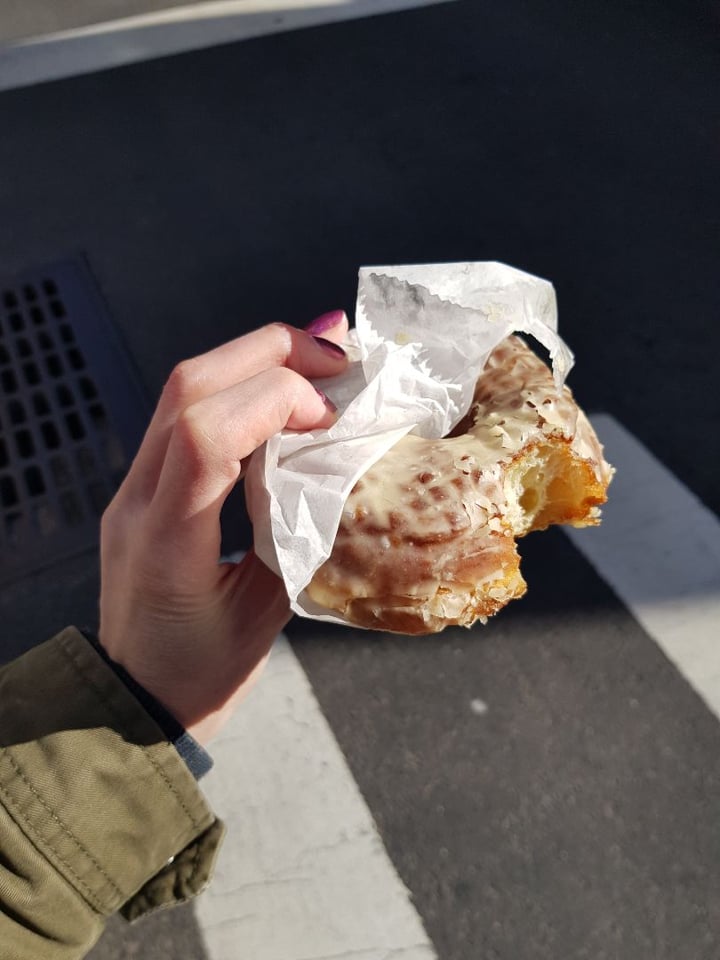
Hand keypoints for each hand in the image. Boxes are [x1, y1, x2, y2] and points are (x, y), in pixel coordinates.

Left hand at [98, 313, 347, 743]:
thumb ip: (295, 532)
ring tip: (319, 369)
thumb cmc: (203, 675)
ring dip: (257, 360)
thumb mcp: (266, 615)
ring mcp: (132, 486)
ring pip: (183, 387)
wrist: (135, 701)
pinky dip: (239, 386)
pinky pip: (184, 410)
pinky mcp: (143, 483)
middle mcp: (137, 500)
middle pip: (190, 384)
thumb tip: (337, 460)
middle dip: (273, 353)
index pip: (205, 432)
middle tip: (339, 361)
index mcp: (166, 542)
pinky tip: (282, 394)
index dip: (276, 400)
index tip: (330, 419)